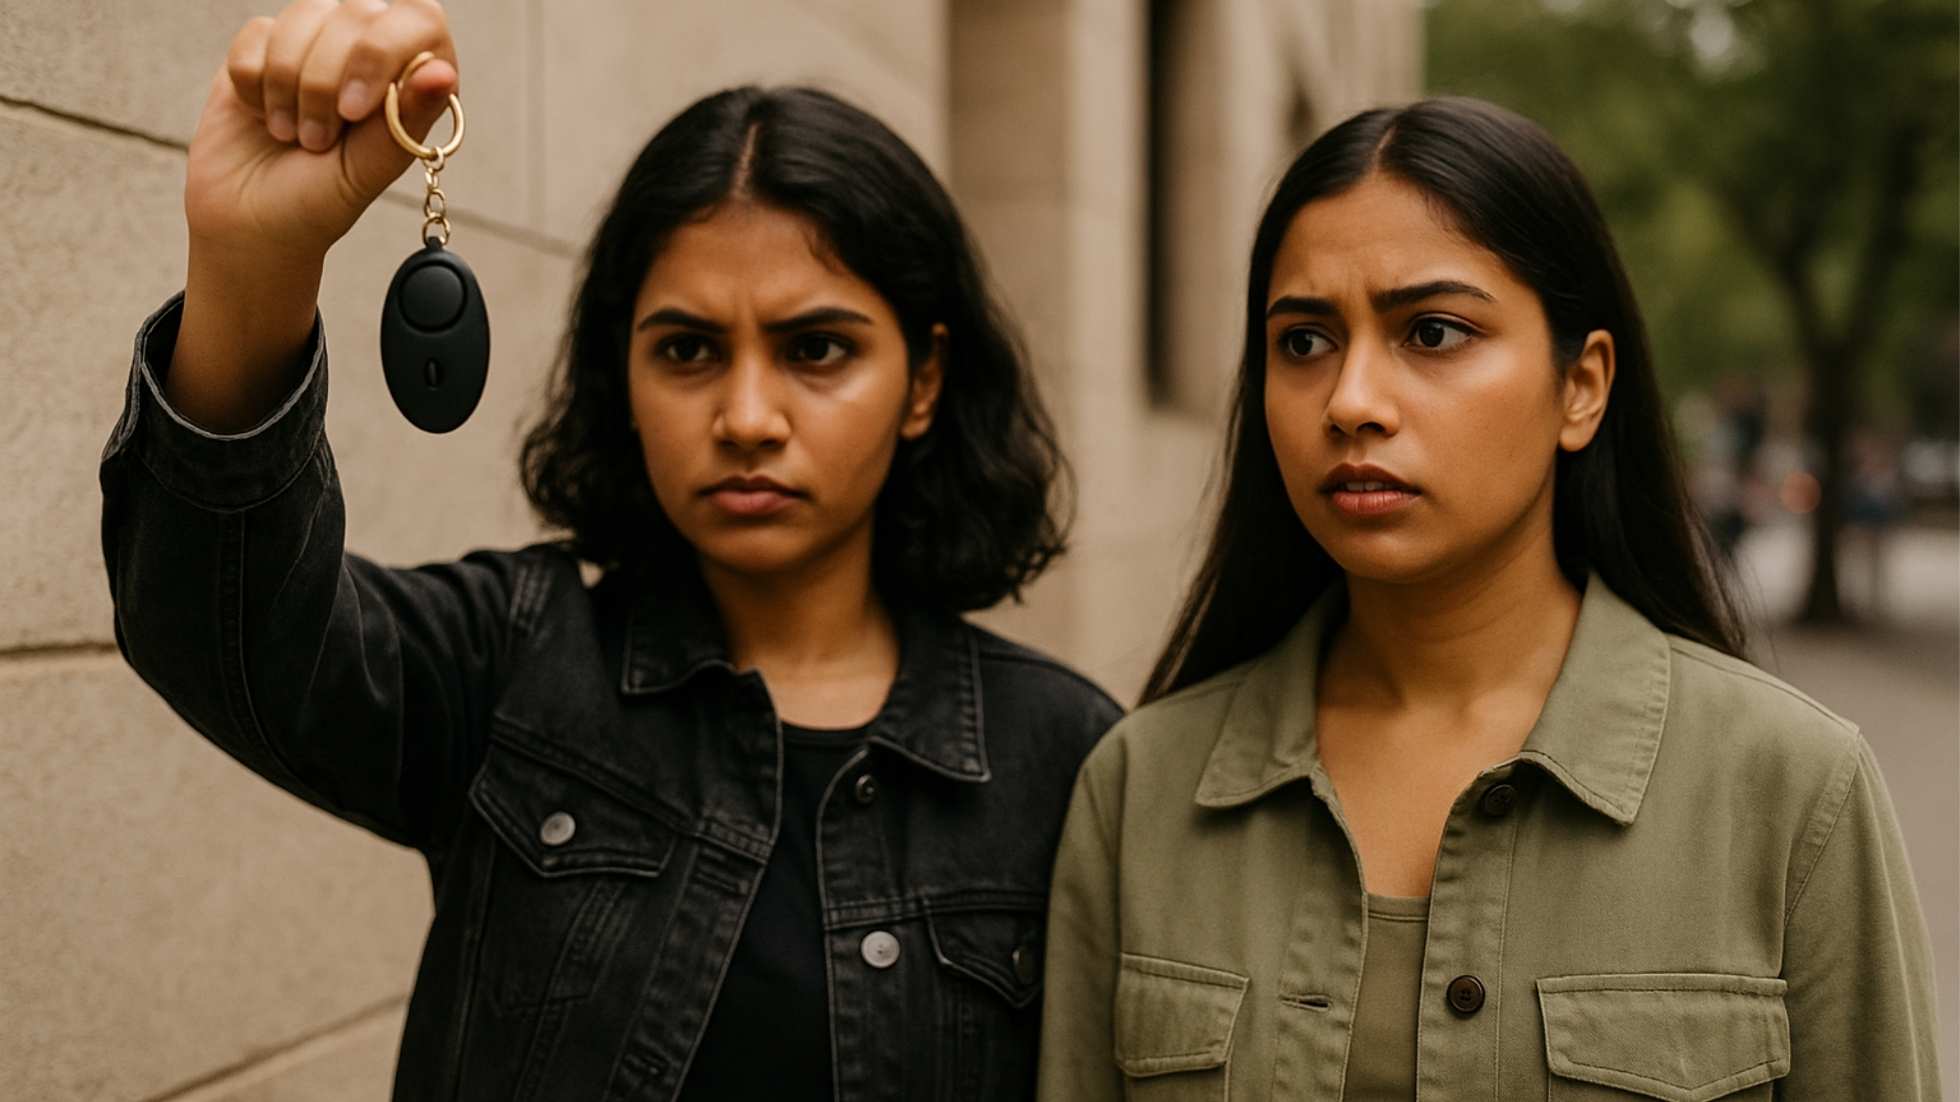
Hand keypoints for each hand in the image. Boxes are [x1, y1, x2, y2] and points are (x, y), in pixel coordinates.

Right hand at [184, 0, 459, 264]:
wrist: (249, 223)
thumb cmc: (319, 202)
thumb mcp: (369, 169)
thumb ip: (406, 119)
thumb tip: (442, 73)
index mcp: (412, 79)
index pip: (419, 18)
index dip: (382, 52)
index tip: (354, 111)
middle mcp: (369, 51)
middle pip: (358, 10)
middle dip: (327, 81)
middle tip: (318, 141)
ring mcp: (316, 44)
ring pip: (305, 15)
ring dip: (289, 85)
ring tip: (294, 135)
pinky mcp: (264, 46)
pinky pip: (259, 33)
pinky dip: (256, 82)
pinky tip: (265, 116)